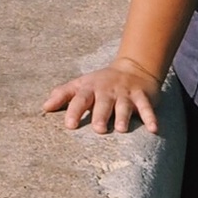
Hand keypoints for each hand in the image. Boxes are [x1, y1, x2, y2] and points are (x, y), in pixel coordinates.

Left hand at [41, 59, 163, 134]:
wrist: (134, 68)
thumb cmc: (101, 83)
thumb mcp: (81, 85)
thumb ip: (62, 95)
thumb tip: (44, 107)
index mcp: (90, 88)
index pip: (80, 98)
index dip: (74, 110)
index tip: (70, 125)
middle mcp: (107, 90)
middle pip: (103, 102)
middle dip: (100, 114)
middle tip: (98, 129)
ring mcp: (125, 92)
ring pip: (124, 105)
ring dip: (123, 116)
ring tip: (121, 129)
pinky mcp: (142, 96)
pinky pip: (147, 107)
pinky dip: (150, 117)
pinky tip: (154, 129)